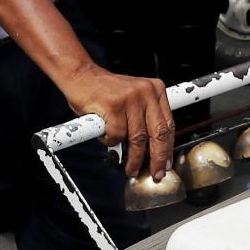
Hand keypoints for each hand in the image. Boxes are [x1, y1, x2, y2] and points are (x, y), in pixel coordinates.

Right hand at [70, 63, 176, 177]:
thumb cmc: (105, 91)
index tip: (166, 164)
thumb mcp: (134, 98)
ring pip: (137, 139)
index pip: (168, 125)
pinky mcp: (113, 105)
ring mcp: (130, 98)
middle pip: (158, 133)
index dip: (168, 148)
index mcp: (155, 90)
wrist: (81, 75)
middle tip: (155, 173)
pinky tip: (106, 135)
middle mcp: (146, 92)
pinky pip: (116, 135)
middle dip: (157, 159)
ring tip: (129, 167)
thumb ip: (146, 118)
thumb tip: (155, 150)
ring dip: (133, 158)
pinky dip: (111, 142)